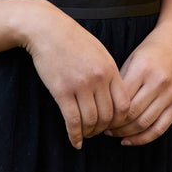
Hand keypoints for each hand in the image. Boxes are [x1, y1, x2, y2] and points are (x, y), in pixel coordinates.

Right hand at [21, 2, 130, 149]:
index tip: (113, 124)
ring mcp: (80, 85)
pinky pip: (72, 120)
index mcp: (110, 69)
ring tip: (85, 135)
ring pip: (91, 121)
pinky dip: (74, 135)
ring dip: (89, 133)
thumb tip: (115, 98)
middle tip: (97, 132)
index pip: (124, 105)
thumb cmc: (73, 40)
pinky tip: (75, 141)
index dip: (120, 120)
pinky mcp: (61, 91)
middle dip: (103, 129)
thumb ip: (109, 73)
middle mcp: (98, 79)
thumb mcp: (99, 52)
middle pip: (108, 116)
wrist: (47, 30)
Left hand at [106, 21, 171, 145]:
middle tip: (101, 127)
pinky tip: (128, 140)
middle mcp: (158, 83)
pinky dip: (143, 139)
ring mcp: (170, 95)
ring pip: (144, 124)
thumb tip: (104, 107)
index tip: (97, 116)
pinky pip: (160, 129)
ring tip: (113, 133)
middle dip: (114, 125)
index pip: (121, 100)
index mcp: (143, 69)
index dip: (107, 112)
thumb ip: (121, 82)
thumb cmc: (150, 50)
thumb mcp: (131, 59)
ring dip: (126, 133)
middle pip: (132, 115)